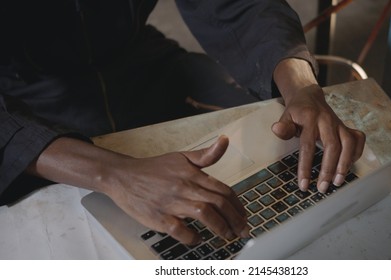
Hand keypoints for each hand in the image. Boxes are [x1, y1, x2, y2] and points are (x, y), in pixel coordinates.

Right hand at [28, 136, 248, 244]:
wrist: (123, 176)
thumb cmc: (154, 169)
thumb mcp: (182, 157)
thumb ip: (206, 154)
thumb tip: (225, 141)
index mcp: (192, 174)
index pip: (223, 190)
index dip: (237, 205)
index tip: (243, 216)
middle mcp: (185, 188)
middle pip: (218, 203)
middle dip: (235, 220)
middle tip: (242, 231)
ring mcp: (172, 203)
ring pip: (204, 214)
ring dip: (220, 227)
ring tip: (227, 236)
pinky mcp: (158, 217)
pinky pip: (179, 229)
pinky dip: (192, 236)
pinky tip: (198, 238)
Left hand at [272, 59, 365, 192]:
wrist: (310, 97)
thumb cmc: (297, 112)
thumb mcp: (286, 117)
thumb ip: (284, 126)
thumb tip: (276, 129)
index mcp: (310, 119)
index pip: (308, 145)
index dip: (305, 166)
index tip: (303, 184)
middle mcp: (327, 121)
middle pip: (332, 146)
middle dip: (328, 169)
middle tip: (323, 188)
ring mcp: (339, 124)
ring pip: (348, 143)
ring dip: (345, 164)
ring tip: (338, 182)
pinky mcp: (347, 127)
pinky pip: (358, 139)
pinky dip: (356, 153)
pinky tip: (348, 167)